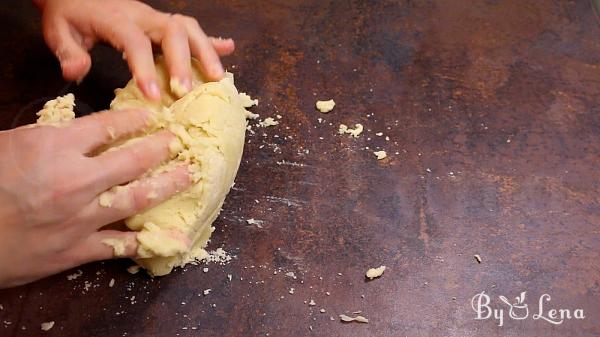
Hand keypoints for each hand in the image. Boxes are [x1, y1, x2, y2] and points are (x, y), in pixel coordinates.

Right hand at [0, 109, 190, 286]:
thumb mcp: (12, 145)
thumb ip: (50, 136)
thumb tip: (82, 130)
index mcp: (55, 147)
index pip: (110, 125)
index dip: (137, 118)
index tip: (154, 116)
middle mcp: (77, 179)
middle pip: (134, 158)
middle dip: (163, 147)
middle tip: (180, 141)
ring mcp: (82, 217)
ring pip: (138, 198)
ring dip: (169, 185)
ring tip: (190, 176)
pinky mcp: (79, 249)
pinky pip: (122, 245)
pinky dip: (149, 240)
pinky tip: (172, 237)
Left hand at [35, 0, 234, 99]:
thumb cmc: (69, 16)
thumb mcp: (58, 31)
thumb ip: (67, 52)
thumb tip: (76, 72)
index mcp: (116, 19)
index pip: (135, 41)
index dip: (145, 68)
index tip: (154, 96)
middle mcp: (143, 15)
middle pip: (173, 31)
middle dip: (184, 62)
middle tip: (186, 92)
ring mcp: (156, 18)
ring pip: (189, 28)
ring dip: (206, 52)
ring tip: (217, 79)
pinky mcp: (163, 23)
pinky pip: (192, 29)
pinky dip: (211, 41)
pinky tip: (227, 49)